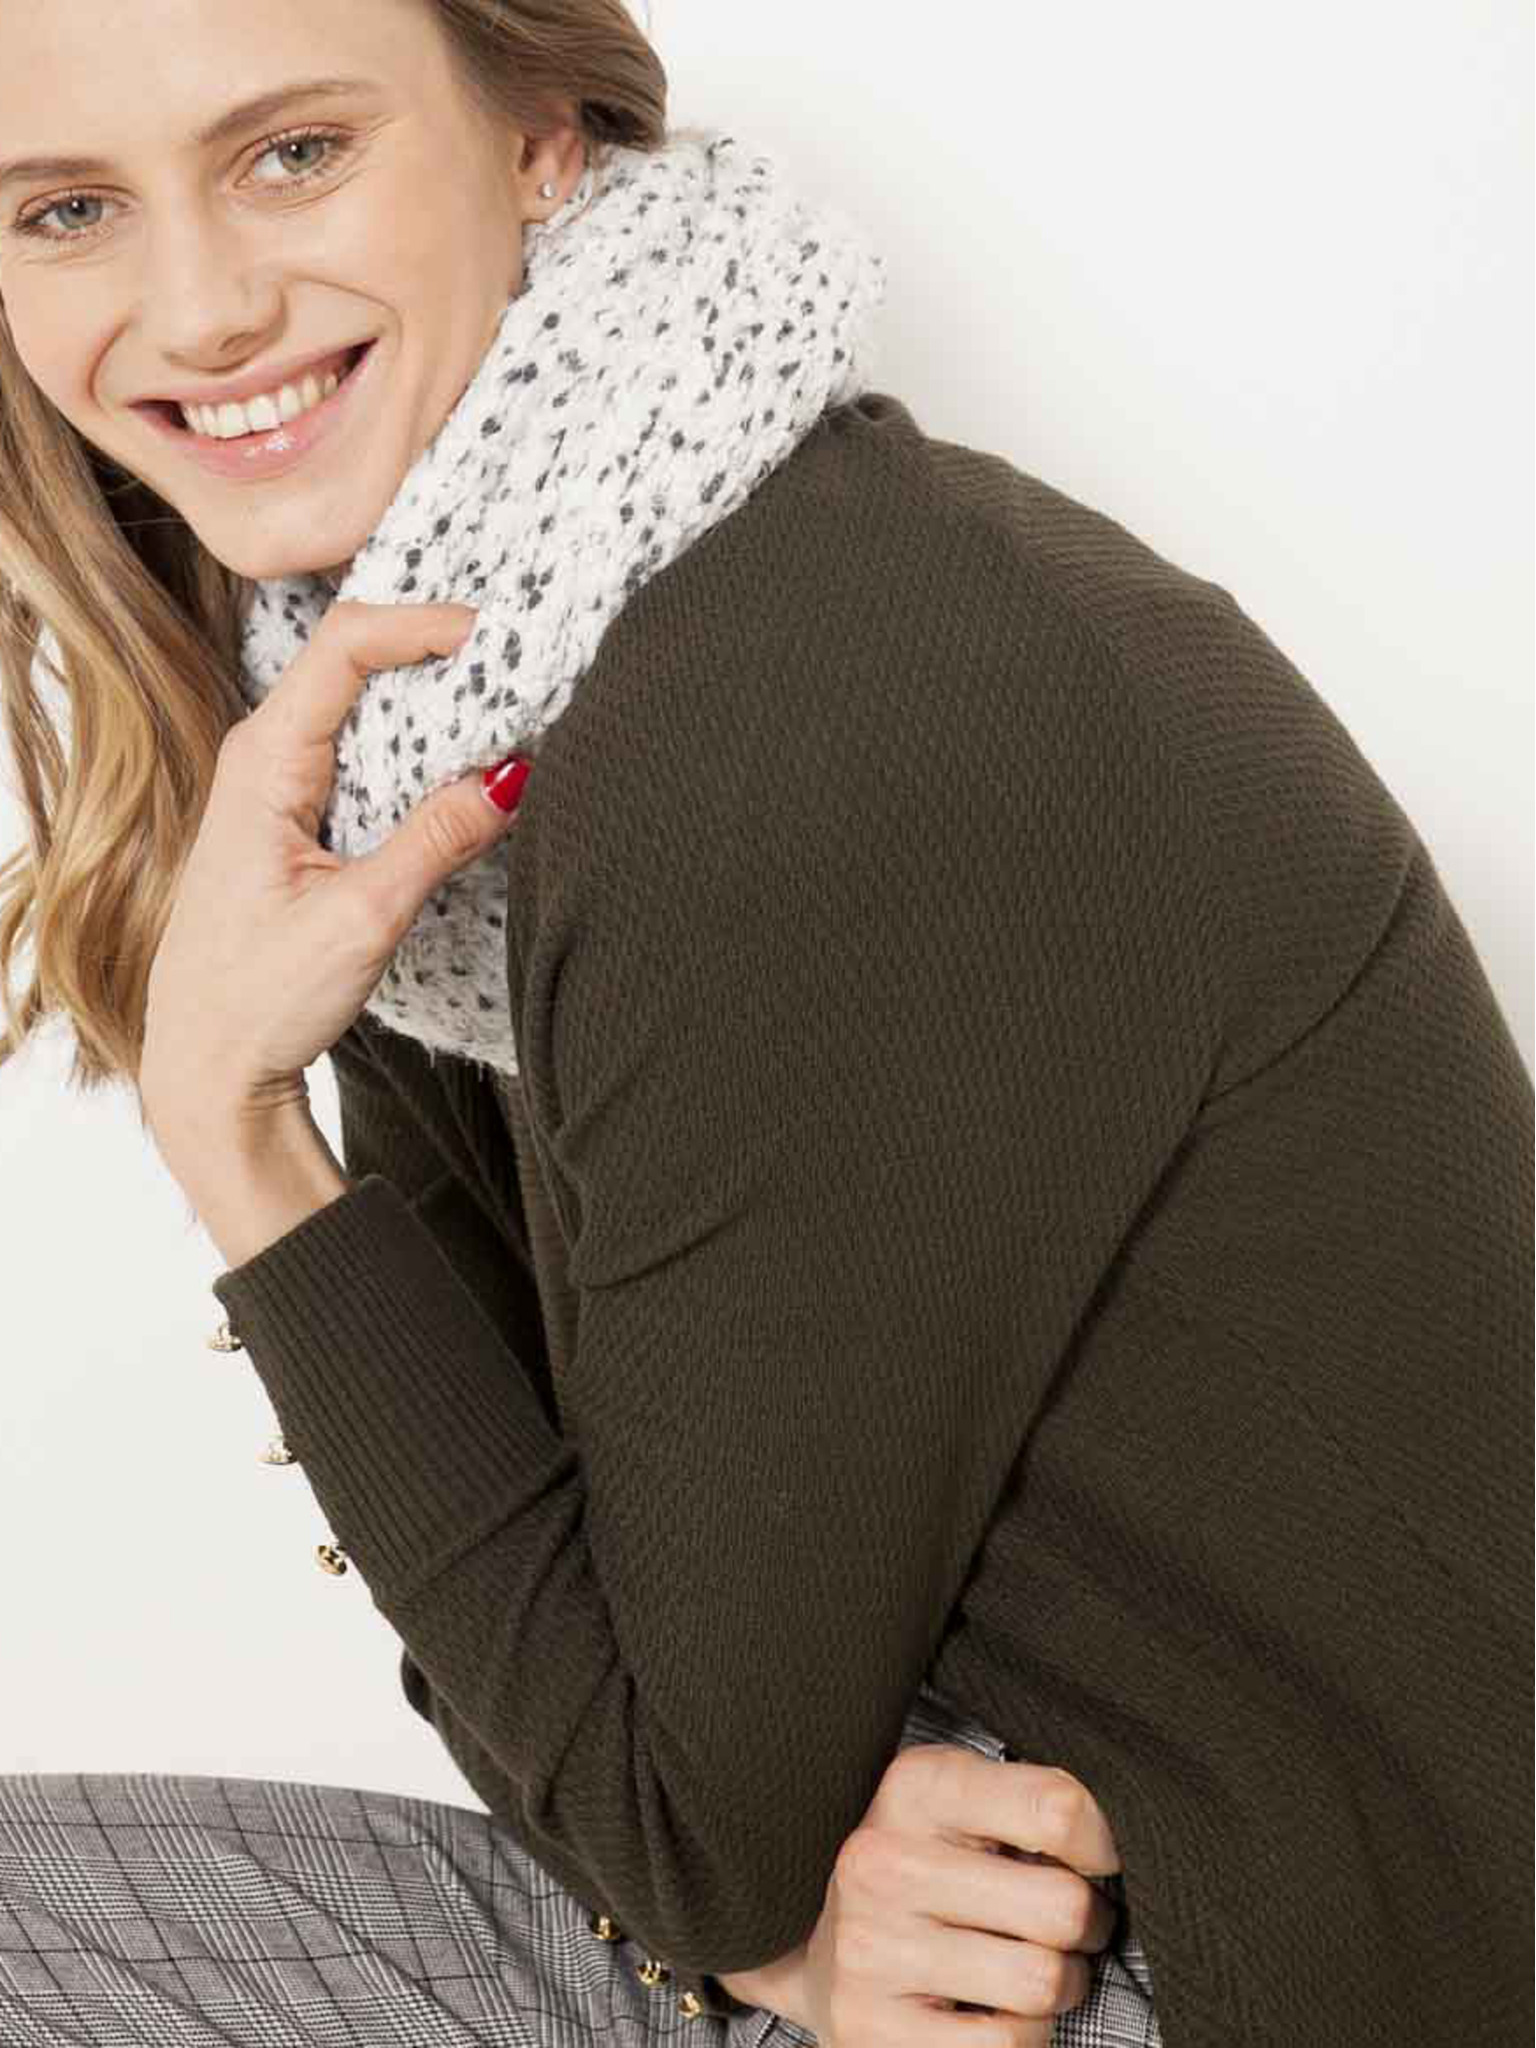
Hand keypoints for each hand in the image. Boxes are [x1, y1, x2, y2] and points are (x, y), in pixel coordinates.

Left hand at [139, 600, 519, 1131]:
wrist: (207, 1065)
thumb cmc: (257, 998)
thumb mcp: (362, 919)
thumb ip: (437, 840)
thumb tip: (512, 775)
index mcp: (264, 762)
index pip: (346, 644)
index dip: (424, 622)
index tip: (495, 631)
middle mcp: (264, 755)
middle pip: (358, 658)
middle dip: (440, 647)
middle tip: (520, 659)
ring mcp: (279, 782)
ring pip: (364, 703)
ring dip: (435, 695)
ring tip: (508, 698)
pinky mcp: (298, 814)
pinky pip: (364, 748)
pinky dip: (419, 741)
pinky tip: (465, 756)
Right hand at [802, 1743, 1121, 2046]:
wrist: (812, 1944)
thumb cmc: (922, 1865)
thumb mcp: (962, 1804)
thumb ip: (1033, 1801)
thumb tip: (1121, 1842)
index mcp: (914, 1786)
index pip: (1056, 1808)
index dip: (1104, 1843)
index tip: (1097, 1859)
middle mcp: (882, 1861)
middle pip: (1062, 1906)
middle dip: (1087, 1925)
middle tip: (1069, 1923)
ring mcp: (870, 1949)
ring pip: (1041, 1982)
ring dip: (1059, 1985)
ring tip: (1031, 1964)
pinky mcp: (869, 2030)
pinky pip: (1006, 2046)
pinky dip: (1020, 2036)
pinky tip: (992, 2009)